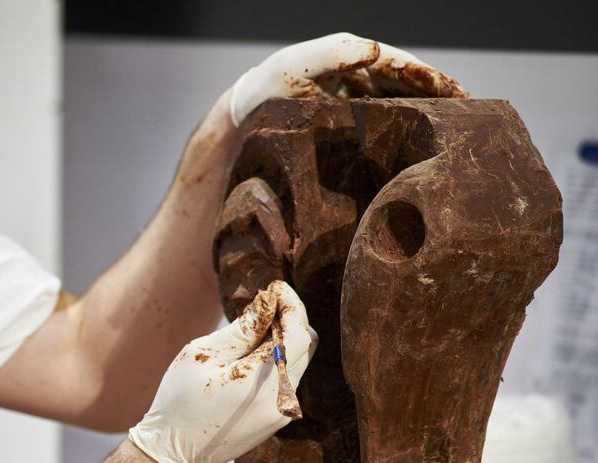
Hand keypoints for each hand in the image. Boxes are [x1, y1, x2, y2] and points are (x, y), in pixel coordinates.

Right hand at [128, 281, 316, 462]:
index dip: (291, 304)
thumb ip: (241, 329)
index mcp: (263, 382)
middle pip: (306, 345)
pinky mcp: (279, 417)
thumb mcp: (203, 356)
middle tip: (261, 305)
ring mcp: (284, 411)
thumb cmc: (180, 402)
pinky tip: (250, 355)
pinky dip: (277, 359)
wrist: (176, 454)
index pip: (298, 333)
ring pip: (299, 361)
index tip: (275, 287)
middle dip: (289, 318)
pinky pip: (288, 377)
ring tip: (251, 330)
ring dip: (283, 338)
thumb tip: (268, 302)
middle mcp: (283, 398)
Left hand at [229, 32, 468, 125]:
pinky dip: (404, 136)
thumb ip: (334, 52)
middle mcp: (361, 78)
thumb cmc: (270, 87)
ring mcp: (357, 103)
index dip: (434, 81)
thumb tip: (373, 50)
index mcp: (355, 60)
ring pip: (401, 109)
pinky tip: (419, 154)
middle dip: (442, 100)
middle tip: (474, 118)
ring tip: (456, 137)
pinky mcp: (349, 126)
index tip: (461, 96)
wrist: (246, 117)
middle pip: (410, 88)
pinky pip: (384, 129)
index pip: (404, 68)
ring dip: (428, 120)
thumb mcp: (298, 65)